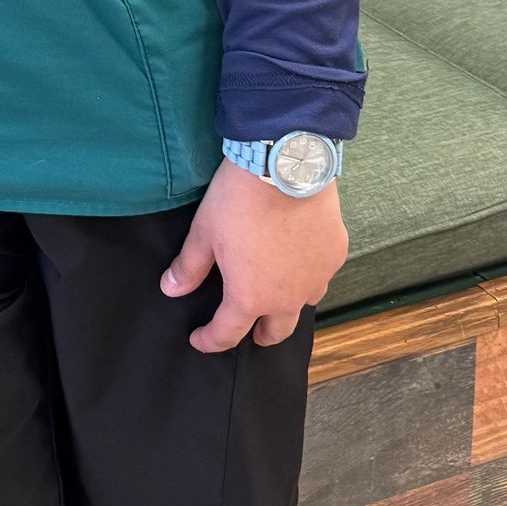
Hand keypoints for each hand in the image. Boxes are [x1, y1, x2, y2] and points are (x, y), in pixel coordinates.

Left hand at [159, 160, 347, 351]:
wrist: (285, 165)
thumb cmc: (239, 200)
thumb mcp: (204, 232)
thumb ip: (189, 266)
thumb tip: (171, 289)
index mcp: (250, 297)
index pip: (227, 333)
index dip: (209, 340)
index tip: (199, 340)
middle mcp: (287, 296)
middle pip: (276, 331)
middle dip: (260, 336)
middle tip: (251, 332)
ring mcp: (316, 277)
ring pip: (303, 304)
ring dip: (288, 305)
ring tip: (278, 295)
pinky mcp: (335, 254)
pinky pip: (321, 274)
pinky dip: (308, 274)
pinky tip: (301, 261)